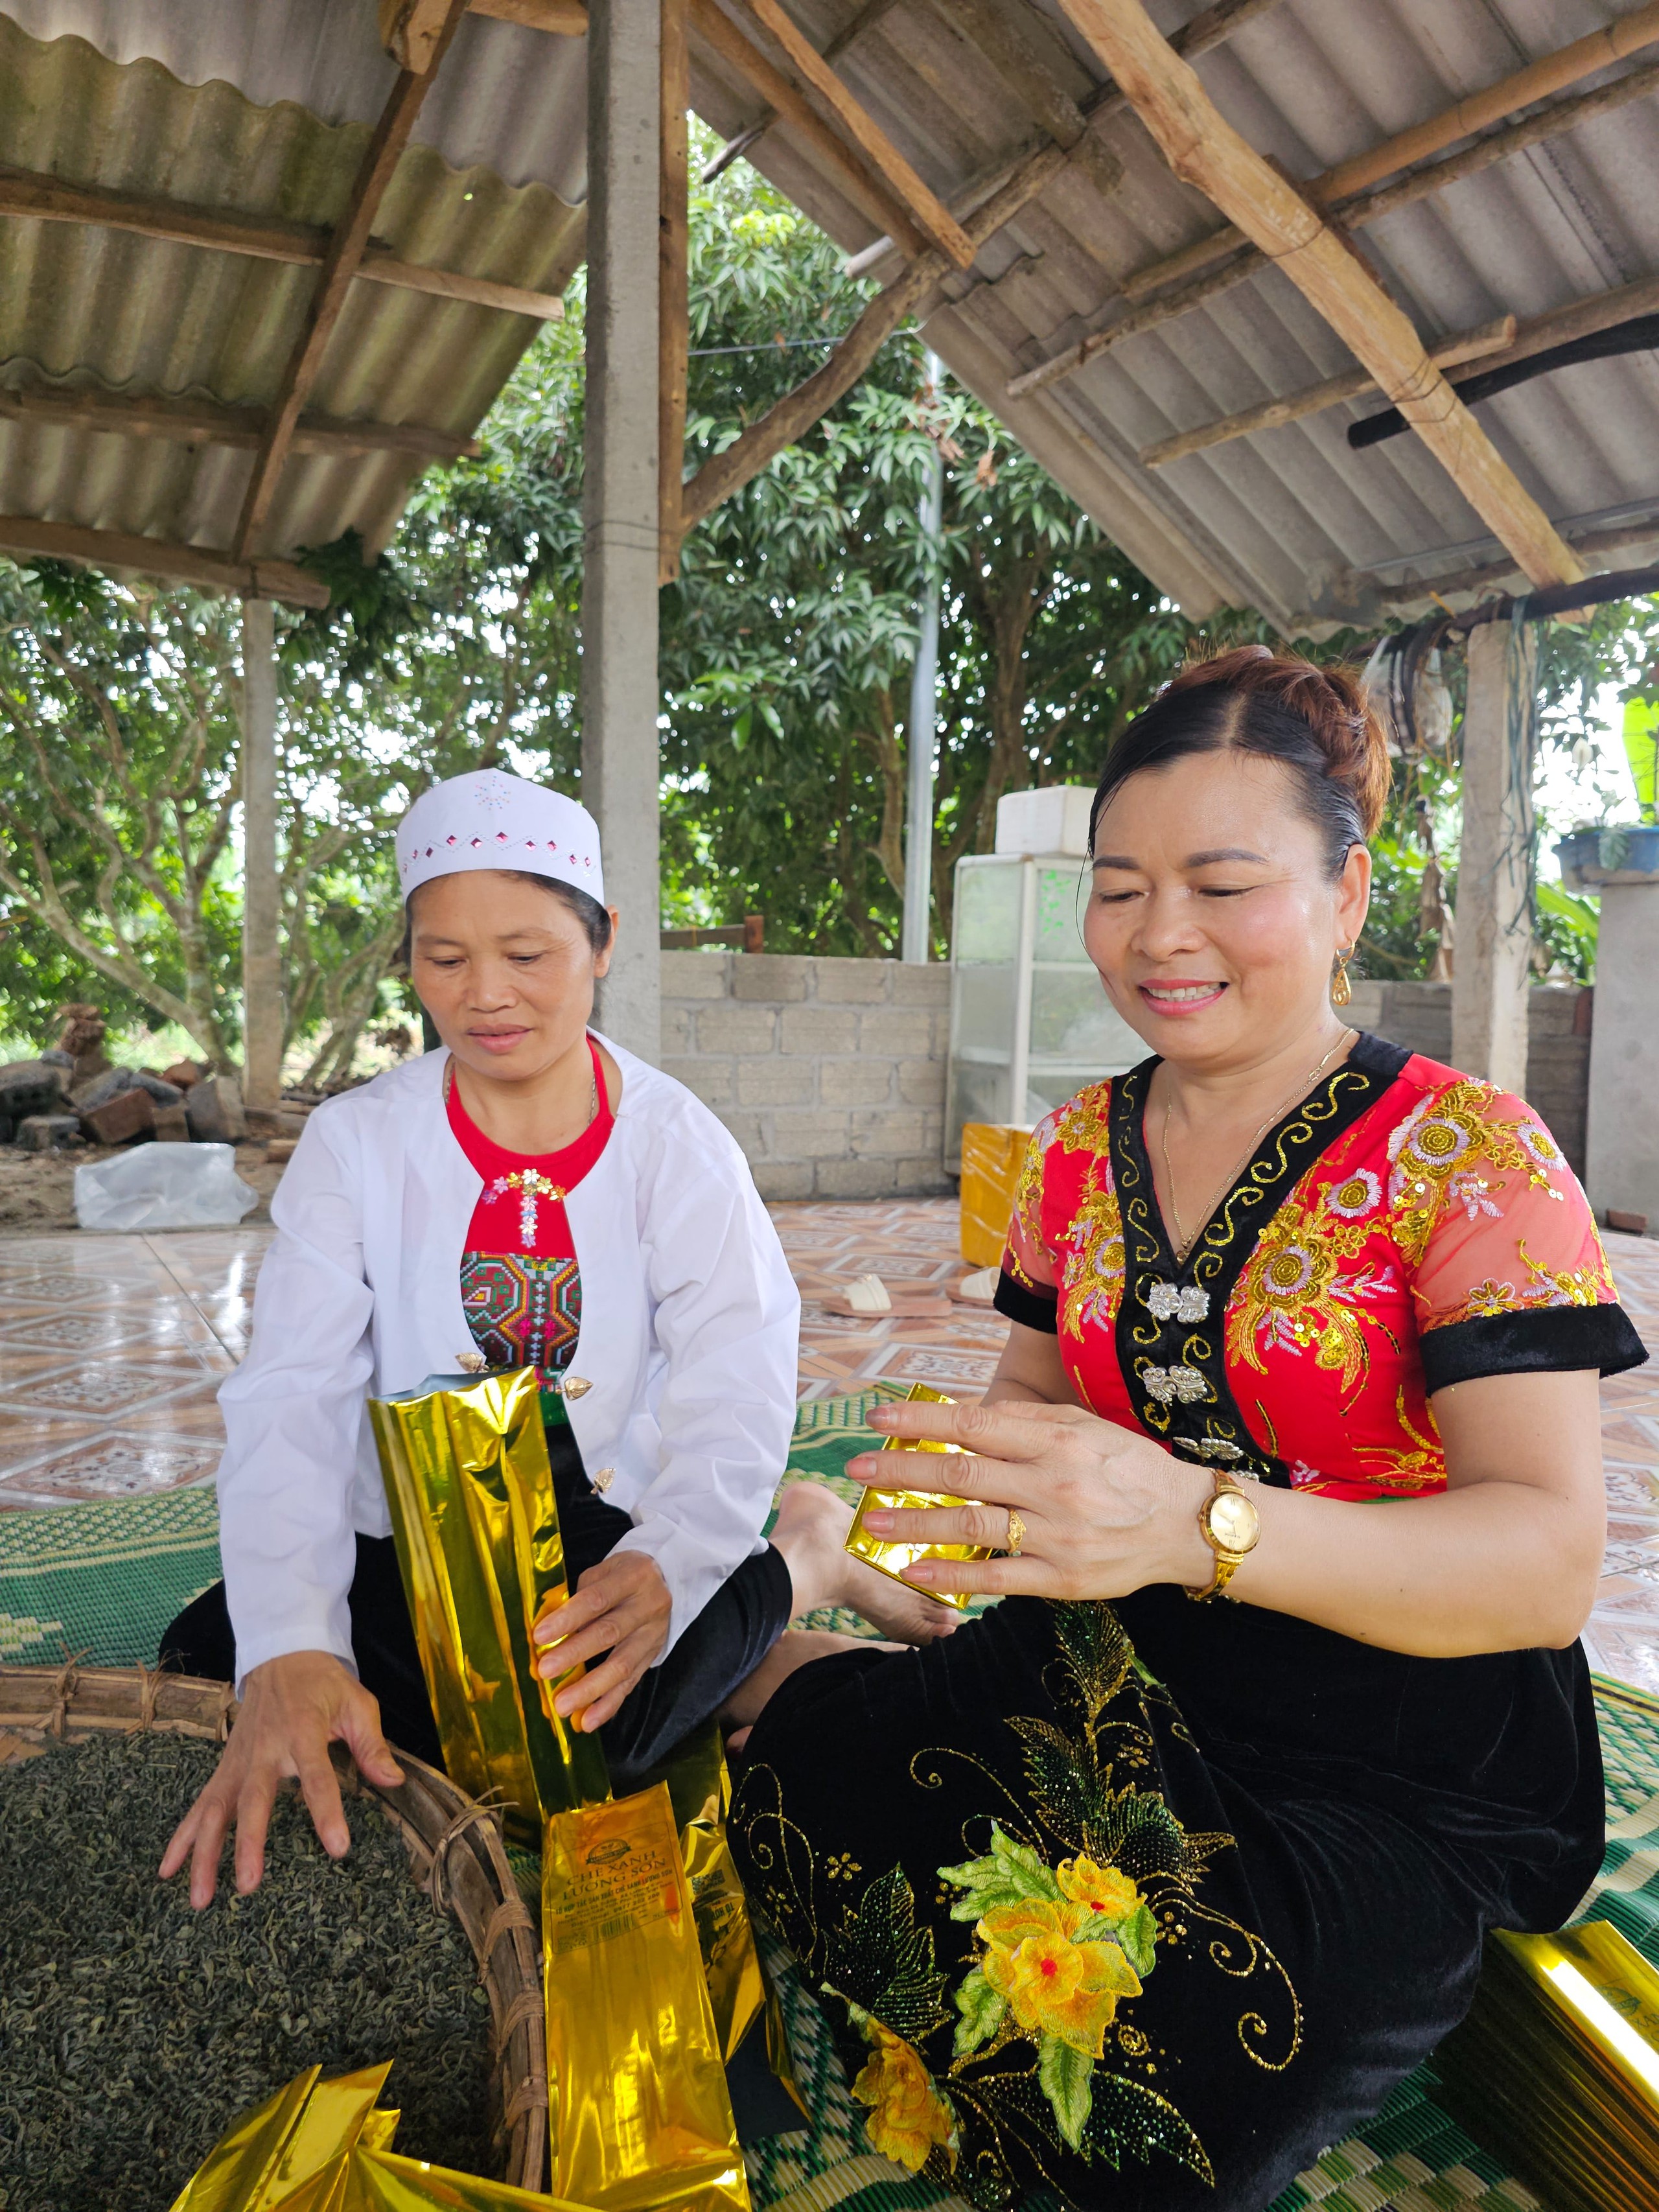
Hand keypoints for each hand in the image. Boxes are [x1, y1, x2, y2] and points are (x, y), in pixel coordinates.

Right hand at [158, 1651, 403, 1908]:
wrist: (281, 1655)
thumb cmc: (324, 1684)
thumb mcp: (357, 1703)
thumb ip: (372, 1745)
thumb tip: (393, 1782)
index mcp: (303, 1731)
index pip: (316, 1775)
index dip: (326, 1811)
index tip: (338, 1848)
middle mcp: (265, 1749)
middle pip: (253, 1799)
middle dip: (248, 1842)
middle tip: (248, 1884)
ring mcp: (239, 1761)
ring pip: (214, 1809)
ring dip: (204, 1854)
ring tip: (200, 1899)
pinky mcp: (225, 1768)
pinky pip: (200, 1805)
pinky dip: (182, 1838)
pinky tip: (168, 1870)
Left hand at [532, 1551, 671, 1731]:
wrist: (667, 1579)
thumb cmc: (623, 1575)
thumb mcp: (603, 1571)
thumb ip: (578, 1596)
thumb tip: (546, 1632)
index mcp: (633, 1577)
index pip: (597, 1599)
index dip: (568, 1618)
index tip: (539, 1636)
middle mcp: (647, 1606)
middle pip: (609, 1633)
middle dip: (574, 1654)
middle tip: (545, 1671)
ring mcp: (652, 1634)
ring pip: (622, 1665)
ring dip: (590, 1688)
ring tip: (562, 1706)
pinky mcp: (652, 1657)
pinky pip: (631, 1684)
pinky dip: (608, 1705)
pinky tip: (587, 1721)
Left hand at [850, 1396, 1213, 1601]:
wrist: (1185, 1524)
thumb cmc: (1127, 1468)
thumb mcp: (1082, 1427)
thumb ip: (1024, 1423)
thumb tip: (963, 1415)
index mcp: (1056, 1441)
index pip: (973, 1425)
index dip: (920, 1422)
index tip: (877, 1421)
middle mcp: (1053, 1485)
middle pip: (961, 1474)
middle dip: (901, 1472)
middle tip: (857, 1471)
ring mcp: (1056, 1535)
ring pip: (972, 1527)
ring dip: (914, 1524)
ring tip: (871, 1522)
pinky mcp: (1062, 1579)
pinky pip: (998, 1577)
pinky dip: (953, 1574)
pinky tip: (915, 1569)